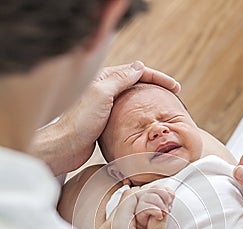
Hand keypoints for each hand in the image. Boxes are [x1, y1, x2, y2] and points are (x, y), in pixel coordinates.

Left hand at [37, 61, 179, 175]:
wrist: (66, 147)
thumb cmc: (80, 122)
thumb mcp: (102, 94)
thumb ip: (120, 79)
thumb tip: (138, 66)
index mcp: (103, 79)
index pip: (136, 72)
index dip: (158, 78)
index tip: (174, 87)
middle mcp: (104, 90)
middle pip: (136, 84)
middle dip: (156, 88)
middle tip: (173, 96)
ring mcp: (105, 106)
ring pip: (133, 100)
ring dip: (148, 102)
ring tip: (164, 108)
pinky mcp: (106, 122)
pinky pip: (128, 114)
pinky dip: (140, 116)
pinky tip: (147, 122)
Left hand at [97, 187, 172, 228]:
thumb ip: (158, 218)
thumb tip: (163, 197)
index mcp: (117, 228)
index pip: (133, 197)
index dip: (152, 197)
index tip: (167, 206)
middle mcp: (104, 227)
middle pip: (127, 200)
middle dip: (147, 200)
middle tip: (165, 208)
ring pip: (122, 207)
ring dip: (139, 208)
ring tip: (156, 218)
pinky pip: (118, 217)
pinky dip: (131, 216)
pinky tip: (144, 223)